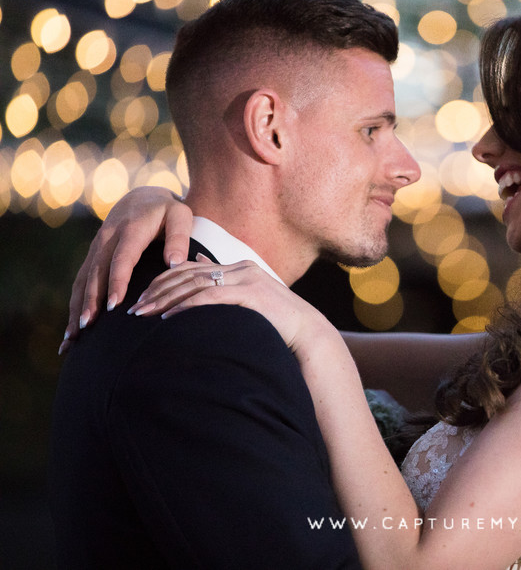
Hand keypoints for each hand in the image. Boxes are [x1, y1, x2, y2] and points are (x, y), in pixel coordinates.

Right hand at [61, 187, 191, 353]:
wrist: (143, 196)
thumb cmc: (168, 210)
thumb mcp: (180, 216)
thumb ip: (179, 238)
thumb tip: (174, 263)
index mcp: (131, 229)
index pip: (122, 258)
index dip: (116, 282)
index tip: (113, 305)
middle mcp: (108, 238)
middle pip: (96, 272)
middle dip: (90, 300)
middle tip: (87, 326)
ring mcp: (97, 246)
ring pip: (84, 278)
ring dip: (77, 306)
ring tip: (74, 335)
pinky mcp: (93, 255)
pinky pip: (82, 280)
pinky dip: (76, 302)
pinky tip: (73, 326)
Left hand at [129, 255, 336, 352]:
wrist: (308, 334)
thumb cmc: (279, 324)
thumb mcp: (250, 302)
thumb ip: (225, 285)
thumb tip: (198, 265)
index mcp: (239, 268)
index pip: (191, 268)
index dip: (164, 281)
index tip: (142, 298)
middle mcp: (241, 268)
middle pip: (188, 274)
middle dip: (157, 291)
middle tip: (134, 307)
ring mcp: (247, 279)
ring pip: (195, 284)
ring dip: (165, 300)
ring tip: (143, 313)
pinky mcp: (250, 294)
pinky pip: (210, 297)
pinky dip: (186, 306)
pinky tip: (168, 317)